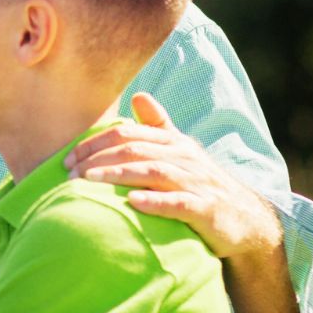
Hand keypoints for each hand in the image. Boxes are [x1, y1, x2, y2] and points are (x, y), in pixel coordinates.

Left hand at [64, 92, 282, 259]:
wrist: (245, 218)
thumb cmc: (201, 182)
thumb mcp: (181, 150)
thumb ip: (158, 125)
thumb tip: (137, 95)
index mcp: (173, 142)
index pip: (127, 134)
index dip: (94, 143)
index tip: (67, 159)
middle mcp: (185, 157)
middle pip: (135, 150)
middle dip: (98, 159)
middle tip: (68, 174)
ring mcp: (197, 182)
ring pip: (154, 172)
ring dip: (118, 175)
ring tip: (88, 182)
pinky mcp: (206, 209)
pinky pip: (179, 203)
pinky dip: (155, 201)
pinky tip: (132, 202)